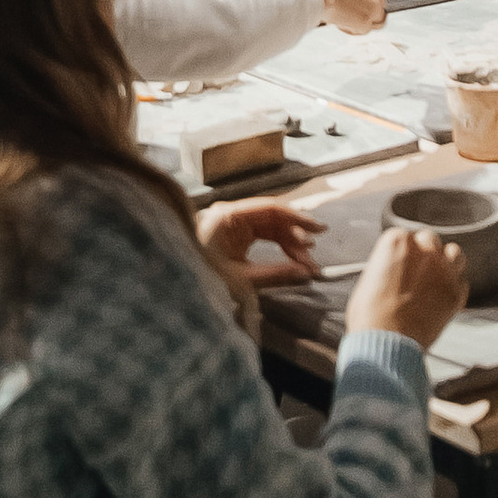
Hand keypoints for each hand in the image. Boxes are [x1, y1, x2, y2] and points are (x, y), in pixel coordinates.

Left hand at [200, 196, 325, 284]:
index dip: (298, 218)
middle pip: (272, 219)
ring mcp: (230, 223)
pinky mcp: (231, 234)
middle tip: (313, 258)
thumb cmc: (201, 280)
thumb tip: (305, 273)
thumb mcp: (241, 280)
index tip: (319, 230)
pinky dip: (277, 246)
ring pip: (269, 228)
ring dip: (289, 244)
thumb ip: (275, 274)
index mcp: (227, 216)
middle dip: (295, 238)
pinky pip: (261, 234)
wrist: (178, 288)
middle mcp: (229, 214)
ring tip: (306, 263)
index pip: (271, 209)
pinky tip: (292, 258)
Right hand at [310, 0, 391, 32]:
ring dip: (363, 20)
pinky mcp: (365, 21)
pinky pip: (364, 29)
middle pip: (380, 2)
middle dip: (367, 7)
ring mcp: (372, 4)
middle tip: (351, 8)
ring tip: (345, 17)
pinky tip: (340, 22)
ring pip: (376, 18)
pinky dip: (353, 29)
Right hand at [347, 224, 466, 355]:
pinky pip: (461, 282)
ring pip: (454, 253)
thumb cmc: (370, 315)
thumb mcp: (369, 279)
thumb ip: (387, 265)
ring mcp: (443, 270)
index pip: (404, 235)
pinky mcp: (455, 292)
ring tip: (435, 277)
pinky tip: (441, 298)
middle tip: (415, 271)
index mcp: (397, 241)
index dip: (401, 252)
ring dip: (446, 262)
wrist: (386, 341)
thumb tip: (395, 269)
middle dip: (424, 253)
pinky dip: (453, 287)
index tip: (399, 264)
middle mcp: (424, 250)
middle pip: (429, 239)